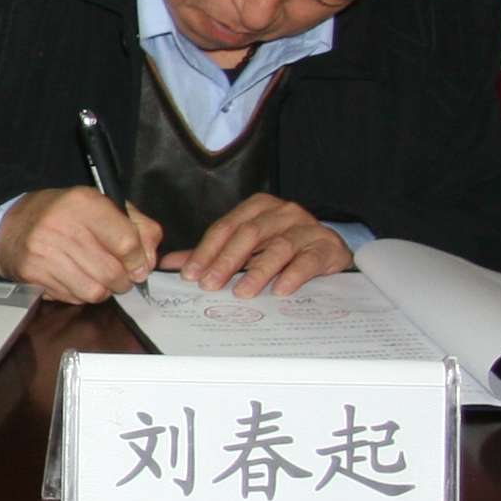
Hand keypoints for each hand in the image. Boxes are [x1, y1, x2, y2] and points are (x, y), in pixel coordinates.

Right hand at [0, 186, 165, 303]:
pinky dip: (79, 295)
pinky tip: (73, 279)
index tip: (138, 266)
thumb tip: (149, 259)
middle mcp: (62, 225)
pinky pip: (72, 299)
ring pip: (94, 292)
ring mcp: (44, 251)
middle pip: (112, 273)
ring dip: (102, 291)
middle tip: (119, 277)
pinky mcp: (32, 273)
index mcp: (83, 202)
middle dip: (122, 281)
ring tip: (96, 278)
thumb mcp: (102, 206)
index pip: (126, 242)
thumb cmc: (64, 216)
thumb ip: (138, 226)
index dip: (139, 261)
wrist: (11, 223)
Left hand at [166, 193, 353, 296]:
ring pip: (279, 247)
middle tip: (210, 284)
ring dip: (258, 272)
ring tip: (242, 292)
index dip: (205, 251)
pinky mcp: (326, 246)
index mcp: (258, 208)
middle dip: (226, 260)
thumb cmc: (284, 249)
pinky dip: (293, 275)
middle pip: (249, 234)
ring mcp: (306, 227)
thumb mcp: (248, 249)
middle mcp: (282, 212)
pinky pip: (308, 259)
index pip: (225, 227)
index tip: (190, 274)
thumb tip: (171, 264)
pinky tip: (280, 290)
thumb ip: (212, 254)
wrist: (329, 251)